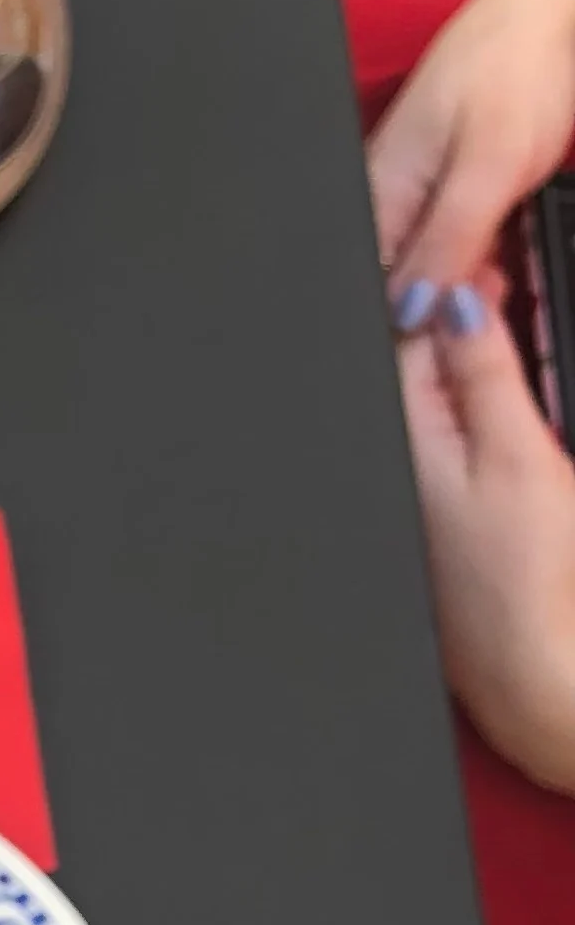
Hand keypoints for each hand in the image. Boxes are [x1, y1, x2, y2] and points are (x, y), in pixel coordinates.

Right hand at [371, 0, 574, 306]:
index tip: (448, 341)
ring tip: (497, 280)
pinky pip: (456, 245)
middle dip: (439, 308)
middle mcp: (392, 192)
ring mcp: (425, 188)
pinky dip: (480, 263)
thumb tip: (410, 309)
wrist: (561, 13)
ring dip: (464, 288)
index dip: (406, 322)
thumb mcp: (489, 166)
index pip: (372, 281)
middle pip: (397, 280)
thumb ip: (447, 240)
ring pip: (431, 267)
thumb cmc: (519, 65)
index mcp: (379, 186)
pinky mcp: (458, 186)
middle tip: (484, 309)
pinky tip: (499, 266)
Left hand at [401, 294, 574, 791]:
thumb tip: (457, 300)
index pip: (402, 335)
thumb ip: (485, 376)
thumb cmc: (528, 580)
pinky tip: (494, 389)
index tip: (479, 255)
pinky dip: (465, 399)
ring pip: (426, 393)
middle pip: (409, 360)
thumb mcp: (519, 458)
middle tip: (495, 274)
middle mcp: (394, 458)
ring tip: (498, 310)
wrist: (530, 668)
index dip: (440, 285)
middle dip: (447, 314)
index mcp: (405, 436)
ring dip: (458, 353)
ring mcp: (411, 485)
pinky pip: (440, 429)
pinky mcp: (435, 507)